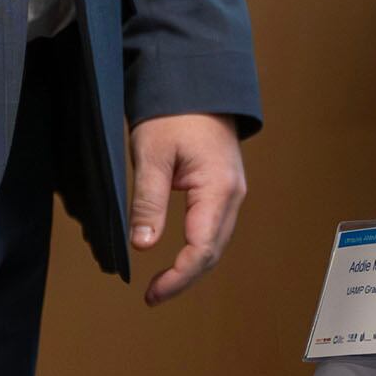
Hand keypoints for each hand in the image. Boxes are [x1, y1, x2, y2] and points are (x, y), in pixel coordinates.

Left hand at [129, 113, 246, 305]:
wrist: (195, 80)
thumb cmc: (173, 111)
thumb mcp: (152, 154)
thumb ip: (148, 201)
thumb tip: (144, 246)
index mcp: (218, 189)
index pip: (202, 249)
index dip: (178, 277)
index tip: (153, 293)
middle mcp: (232, 195)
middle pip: (213, 252)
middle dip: (185, 278)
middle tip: (153, 295)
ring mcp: (231, 191)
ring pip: (216, 242)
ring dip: (192, 265)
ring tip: (162, 283)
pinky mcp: (223, 187)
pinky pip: (214, 227)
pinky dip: (197, 247)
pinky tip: (178, 255)